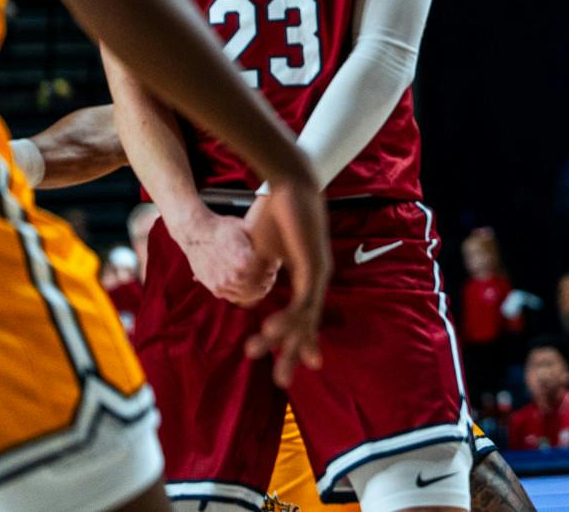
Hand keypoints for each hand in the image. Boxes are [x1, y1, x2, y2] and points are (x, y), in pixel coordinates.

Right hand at [175, 206, 277, 305]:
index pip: (268, 275)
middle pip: (260, 288)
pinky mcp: (214, 288)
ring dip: (256, 289)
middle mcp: (234, 275)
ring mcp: (223, 284)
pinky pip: (234, 297)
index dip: (273, 269)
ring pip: (248, 296)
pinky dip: (242, 294)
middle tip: (269, 274)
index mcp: (245, 260)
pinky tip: (245, 284)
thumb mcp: (248, 229)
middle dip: (267, 281)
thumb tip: (279, 249)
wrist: (196, 233)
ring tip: (258, 278)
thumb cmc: (224, 228)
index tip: (274, 264)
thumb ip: (263, 242)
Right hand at [242, 176, 330, 387]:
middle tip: (282, 382)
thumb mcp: (260, 250)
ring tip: (258, 353)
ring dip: (282, 338)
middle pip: (308, 325)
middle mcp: (317, 278)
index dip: (299, 341)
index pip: (304, 316)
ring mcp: (319, 273)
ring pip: (304, 317)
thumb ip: (257, 271)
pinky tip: (271, 329)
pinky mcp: (314, 265)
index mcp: (307, 276)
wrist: (289, 185)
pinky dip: (288, 317)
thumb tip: (249, 287)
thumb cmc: (274, 215)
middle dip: (293, 354)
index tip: (293, 366)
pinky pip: (302, 299)